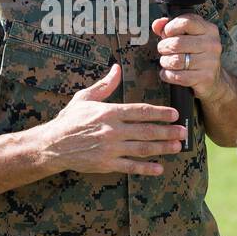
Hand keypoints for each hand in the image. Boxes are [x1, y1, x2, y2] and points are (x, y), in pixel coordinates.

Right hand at [39, 62, 184, 175]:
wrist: (52, 145)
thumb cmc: (69, 120)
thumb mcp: (84, 98)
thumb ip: (104, 85)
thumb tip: (117, 68)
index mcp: (109, 112)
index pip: (140, 111)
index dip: (160, 113)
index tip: (174, 114)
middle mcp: (112, 130)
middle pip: (146, 130)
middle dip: (168, 131)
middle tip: (184, 132)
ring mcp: (110, 149)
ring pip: (143, 148)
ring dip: (162, 148)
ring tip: (177, 147)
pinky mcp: (106, 164)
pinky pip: (130, 167)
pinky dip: (146, 168)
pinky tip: (159, 168)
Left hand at [153, 14, 229, 102]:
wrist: (212, 78)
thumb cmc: (195, 53)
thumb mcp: (186, 35)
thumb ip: (170, 27)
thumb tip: (157, 24)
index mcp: (209, 29)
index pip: (186, 22)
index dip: (170, 27)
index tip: (167, 33)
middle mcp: (211, 44)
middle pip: (177, 43)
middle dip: (164, 47)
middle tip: (163, 50)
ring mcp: (210, 61)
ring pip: (175, 61)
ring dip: (165, 62)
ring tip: (166, 61)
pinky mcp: (205, 77)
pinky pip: (177, 76)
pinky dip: (167, 75)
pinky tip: (168, 73)